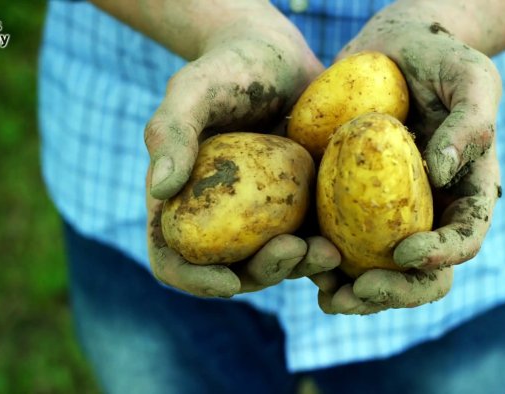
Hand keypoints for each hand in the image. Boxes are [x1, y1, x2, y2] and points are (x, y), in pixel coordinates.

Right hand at [144, 16, 339, 296]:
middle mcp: (218, 218)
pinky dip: (323, 250)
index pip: (172, 259)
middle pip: (231, 272)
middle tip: (294, 250)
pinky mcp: (296, 208)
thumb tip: (158, 188)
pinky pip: (306, 240)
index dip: (194, 281)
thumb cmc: (228, 68)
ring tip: (329, 251)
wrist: (278, 56)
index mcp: (180, 202)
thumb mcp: (194, 89)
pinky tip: (346, 242)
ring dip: (299, 268)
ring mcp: (259, 217)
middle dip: (262, 274)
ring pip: (274, 263)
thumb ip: (171, 131)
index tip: (228, 282)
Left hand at [313, 4, 501, 313]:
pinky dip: (315, 259)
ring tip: (325, 292)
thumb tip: (442, 172)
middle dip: (393, 293)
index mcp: (463, 195)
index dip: (441, 257)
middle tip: (360, 290)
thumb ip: (471, 122)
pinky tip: (295, 259)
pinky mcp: (345, 203)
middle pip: (420, 275)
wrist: (393, 47)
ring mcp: (384, 214)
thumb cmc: (440, 58)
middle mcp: (425, 213)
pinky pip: (333, 242)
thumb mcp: (470, 77)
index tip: (406, 252)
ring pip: (375, 272)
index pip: (464, 240)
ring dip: (351, 293)